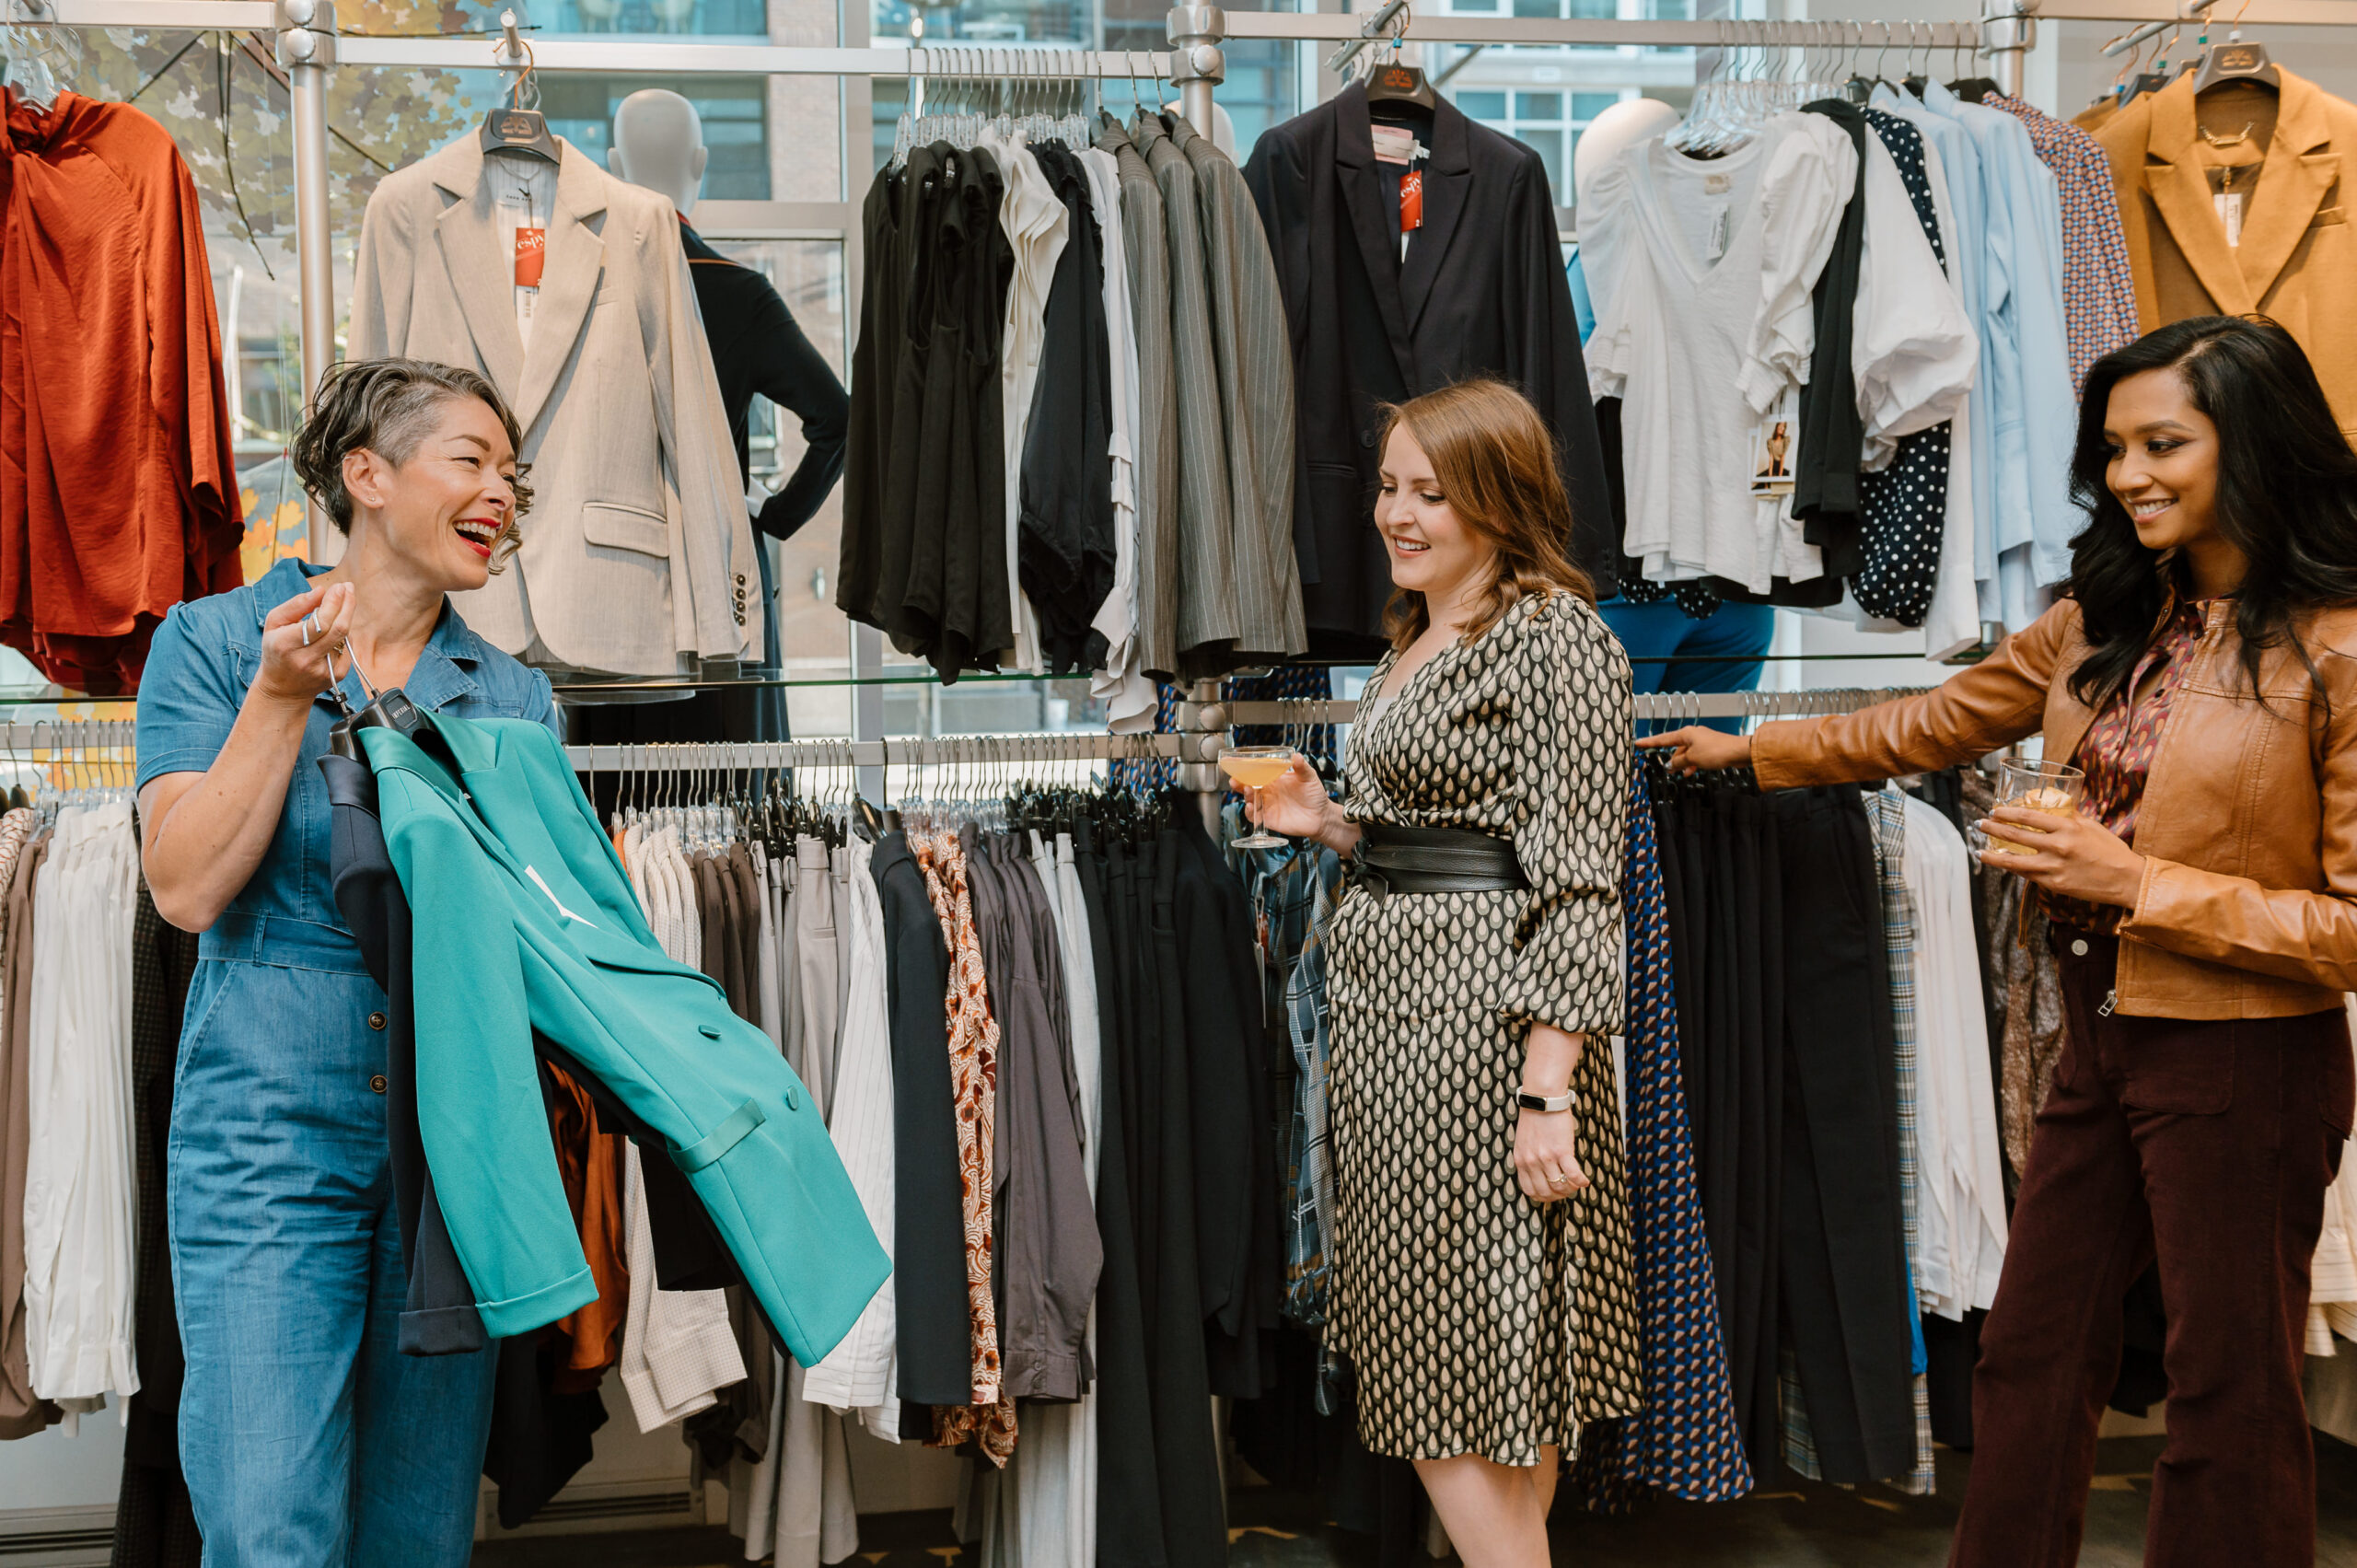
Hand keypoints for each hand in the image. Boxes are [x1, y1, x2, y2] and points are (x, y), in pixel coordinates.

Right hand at [253, 581, 354, 707]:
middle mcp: (306, 659)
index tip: (339, 587)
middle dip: (347, 604)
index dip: (333, 603)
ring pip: (344, 637)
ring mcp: (323, 670)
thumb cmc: (276, 650)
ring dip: (346, 617)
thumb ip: (296, 605)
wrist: (282, 689)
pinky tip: (333, 632)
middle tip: (348, 588)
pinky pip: (348, 648)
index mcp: (286, 644)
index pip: (318, 622)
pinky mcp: (337, 675)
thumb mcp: (274, 624)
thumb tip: (321, 591)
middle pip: (337, 628)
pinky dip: (344, 635)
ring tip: (342, 603)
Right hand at [1243, 756, 1338, 843]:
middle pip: (1248, 786)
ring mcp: (1267, 805)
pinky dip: (1250, 812)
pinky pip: (1254, 816)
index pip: (1256, 772)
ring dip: (1246, 795)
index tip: (1236, 763)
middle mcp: (1268, 791)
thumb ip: (1302, 767)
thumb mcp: (1309, 777)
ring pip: (1250, 800)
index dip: (1245, 768)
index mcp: (1274, 779)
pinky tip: (1251, 807)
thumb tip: (1297, 756)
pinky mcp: (1268, 819)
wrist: (1321, 816)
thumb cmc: (1314, 795)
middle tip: (1235, 780)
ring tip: (1249, 790)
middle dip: (1238, 782)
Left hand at [1513, 1097, 1588, 1205]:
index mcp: (1520, 1161)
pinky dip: (1581, 1181)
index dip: (1543, 1197)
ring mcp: (1546, 1158)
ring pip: (1560, 1187)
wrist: (1542, 1099)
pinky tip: (1585, 1181)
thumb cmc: (1535, 1118)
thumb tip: (1542, 1176)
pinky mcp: (1561, 1151)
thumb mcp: (1524, 1143)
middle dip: (1558, 1196)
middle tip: (1567, 1190)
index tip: (1552, 1194)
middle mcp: (1531, 1162)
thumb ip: (1530, 1160)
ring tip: (1577, 1184)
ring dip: (1571, 1189)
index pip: (1529, 1190)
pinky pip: (1573, 1175)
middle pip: (1545, 1192)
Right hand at [1635, 726, 1752, 774]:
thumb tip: (1670, 765)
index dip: (1650, 742)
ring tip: (1681, 773)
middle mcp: (1693, 735)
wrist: (1739, 752)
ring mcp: (1702, 741)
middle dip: (1672, 759)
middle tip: (1666, 770)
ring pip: (1686, 753)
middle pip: (1676, 748)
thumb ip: (1678, 762)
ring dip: (1683, 763)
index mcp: (1686, 734)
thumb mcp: (1692, 758)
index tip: (1638, 743)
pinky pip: (1695, 756)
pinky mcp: (1710, 748)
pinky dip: (1692, 763)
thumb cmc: (1716, 751)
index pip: (1663, 739)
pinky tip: (1691, 772)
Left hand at [1976, 803, 2147, 908]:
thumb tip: (2051, 807)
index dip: (2006, 813)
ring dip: (1991, 855)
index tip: (1995, 811)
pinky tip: (2002, 865)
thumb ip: (2068, 817)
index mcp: (2067, 828)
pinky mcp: (2054, 884)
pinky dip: (2012, 869)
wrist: (2127, 879)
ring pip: (2013, 862)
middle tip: (1980, 824)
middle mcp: (2058, 847)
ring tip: (1978, 851)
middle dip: (1992, 829)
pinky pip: (2027, 875)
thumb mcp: (2090, 826)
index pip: (2028, 816)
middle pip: (2015, 836)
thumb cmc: (2110, 850)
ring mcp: (2054, 867)